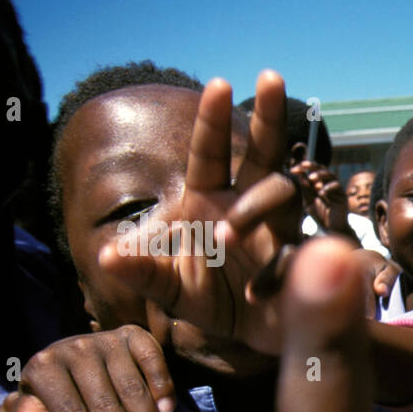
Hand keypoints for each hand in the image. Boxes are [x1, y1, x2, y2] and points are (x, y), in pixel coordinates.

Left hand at [0, 326, 174, 411]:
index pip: (69, 411)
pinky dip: (162, 385)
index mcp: (44, 367)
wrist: (79, 360)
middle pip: (103, 402)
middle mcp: (73, 348)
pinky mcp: (134, 334)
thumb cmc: (60, 397)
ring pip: (131, 386)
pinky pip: (152, 360)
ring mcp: (106, 339)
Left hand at [102, 71, 300, 353]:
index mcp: (210, 198)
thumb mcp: (167, 289)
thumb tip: (107, 255)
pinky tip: (257, 295)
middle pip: (261, 151)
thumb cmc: (208, 297)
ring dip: (256, 206)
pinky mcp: (305, 259)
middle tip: (270, 77)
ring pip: (284, 193)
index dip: (214, 120)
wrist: (251, 334)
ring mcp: (282, 227)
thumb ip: (141, 272)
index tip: (219, 83)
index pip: (210, 152)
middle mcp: (249, 203)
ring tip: (227, 237)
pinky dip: (277, 274)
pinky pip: (299, 253)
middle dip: (266, 116)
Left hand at [289, 156, 350, 235]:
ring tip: (312, 179)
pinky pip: (337, 186)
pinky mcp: (342, 195)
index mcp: (318, 184)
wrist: (332, 229)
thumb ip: (305, 189)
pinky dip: (328, 188)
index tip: (293, 170)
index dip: (302, 168)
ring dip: (320, 175)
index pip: (311, 171)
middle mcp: (328, 184)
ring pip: (331, 175)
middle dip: (312, 166)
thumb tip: (300, 174)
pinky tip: (321, 193)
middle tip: (303, 166)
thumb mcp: (308, 201)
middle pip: (322, 168)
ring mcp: (336, 189)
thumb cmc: (320, 216)